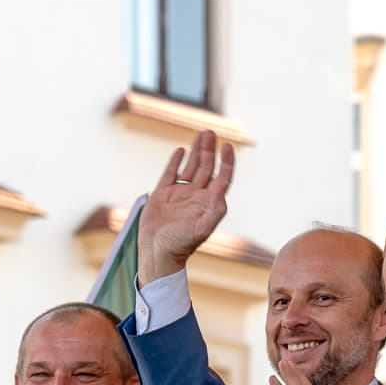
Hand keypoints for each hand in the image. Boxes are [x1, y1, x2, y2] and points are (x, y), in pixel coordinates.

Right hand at [138, 130, 236, 285]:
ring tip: (201, 135)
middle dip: (209, 150)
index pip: (221, 178)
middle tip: (210, 132)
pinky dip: (175, 162)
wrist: (158, 252)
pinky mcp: (162, 194)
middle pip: (206, 168)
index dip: (226, 162)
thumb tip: (221, 191)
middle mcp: (196, 196)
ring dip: (196, 151)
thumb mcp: (202, 228)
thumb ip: (214, 210)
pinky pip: (171, 173)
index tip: (227, 146)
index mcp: (208, 203)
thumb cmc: (182, 244)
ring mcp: (179, 194)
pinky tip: (180, 151)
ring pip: (190, 167)